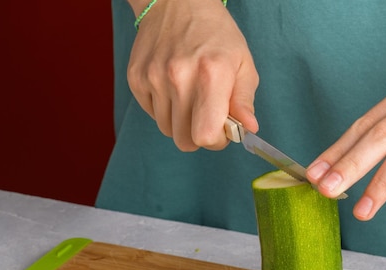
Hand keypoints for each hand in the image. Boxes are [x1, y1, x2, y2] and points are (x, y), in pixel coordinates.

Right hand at [126, 0, 258, 150]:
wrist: (177, 3)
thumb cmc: (216, 35)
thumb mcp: (243, 63)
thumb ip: (244, 100)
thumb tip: (249, 128)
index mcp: (212, 75)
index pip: (205, 135)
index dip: (216, 141)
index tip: (223, 130)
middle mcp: (179, 77)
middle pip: (184, 140)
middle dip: (199, 135)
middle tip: (208, 117)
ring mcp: (153, 78)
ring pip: (167, 129)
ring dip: (181, 122)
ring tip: (190, 97)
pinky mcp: (136, 78)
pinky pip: (151, 114)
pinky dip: (164, 108)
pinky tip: (173, 87)